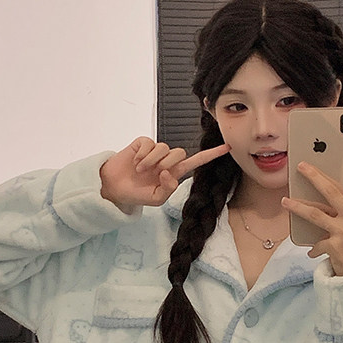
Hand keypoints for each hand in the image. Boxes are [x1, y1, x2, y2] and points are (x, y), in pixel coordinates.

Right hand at [100, 137, 230, 213]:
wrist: (115, 187)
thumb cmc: (138, 194)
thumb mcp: (156, 199)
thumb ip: (168, 189)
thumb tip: (169, 173)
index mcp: (174, 173)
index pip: (196, 162)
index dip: (211, 155)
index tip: (227, 147)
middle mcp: (167, 160)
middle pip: (179, 152)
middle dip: (167, 163)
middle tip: (153, 173)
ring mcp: (155, 151)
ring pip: (164, 147)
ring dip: (151, 160)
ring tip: (140, 170)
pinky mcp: (142, 143)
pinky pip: (149, 143)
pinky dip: (142, 154)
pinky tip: (135, 161)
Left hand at [281, 142, 342, 274]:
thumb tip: (330, 198)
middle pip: (332, 191)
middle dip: (315, 176)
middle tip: (301, 166)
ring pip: (316, 214)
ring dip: (298, 207)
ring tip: (285, 201)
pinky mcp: (334, 246)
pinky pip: (317, 241)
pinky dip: (313, 246)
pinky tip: (310, 250)